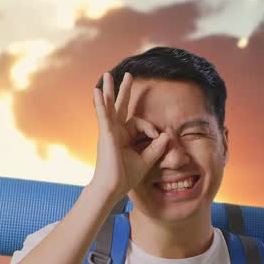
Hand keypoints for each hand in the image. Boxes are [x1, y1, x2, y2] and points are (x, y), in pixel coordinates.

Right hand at [90, 70, 170, 198]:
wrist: (112, 188)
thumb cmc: (125, 177)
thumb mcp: (146, 161)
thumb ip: (156, 148)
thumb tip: (167, 135)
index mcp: (124, 136)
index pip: (139, 122)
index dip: (150, 128)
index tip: (156, 137)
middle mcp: (115, 131)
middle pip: (120, 106)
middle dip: (124, 90)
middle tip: (129, 75)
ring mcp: (109, 132)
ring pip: (109, 107)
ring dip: (108, 90)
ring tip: (107, 75)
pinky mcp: (105, 135)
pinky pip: (102, 115)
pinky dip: (100, 104)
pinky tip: (97, 91)